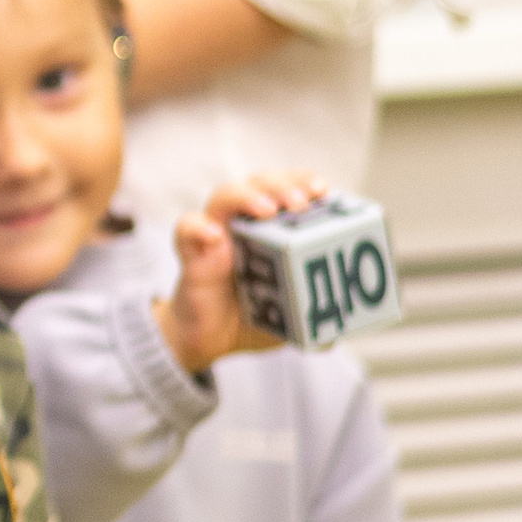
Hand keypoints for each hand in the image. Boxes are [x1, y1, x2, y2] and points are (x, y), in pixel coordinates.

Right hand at [154, 169, 327, 372]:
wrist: (211, 339)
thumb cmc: (254, 316)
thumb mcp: (291, 320)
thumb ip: (314, 323)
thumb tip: (335, 335)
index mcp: (275, 230)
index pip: (289, 189)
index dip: (303, 182)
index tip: (322, 190)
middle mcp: (246, 223)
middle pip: (261, 183)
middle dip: (283, 185)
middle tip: (301, 203)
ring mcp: (217, 235)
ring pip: (225, 195)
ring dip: (248, 196)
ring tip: (267, 209)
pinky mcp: (192, 254)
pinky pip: (186, 229)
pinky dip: (198, 227)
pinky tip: (214, 237)